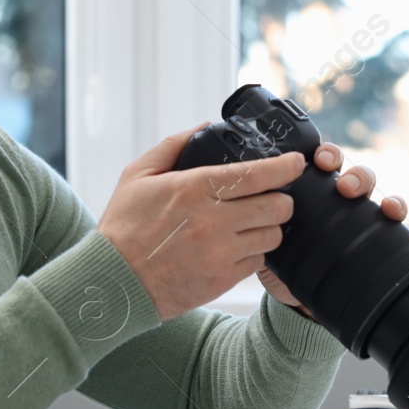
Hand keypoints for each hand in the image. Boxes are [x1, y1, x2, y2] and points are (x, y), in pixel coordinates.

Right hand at [97, 122, 304, 320]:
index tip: (296, 162)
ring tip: (254, 223)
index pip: (256, 174)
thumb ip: (174, 145)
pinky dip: (252, 253)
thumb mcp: (138, 176)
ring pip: (272, 236)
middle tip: (273, 197)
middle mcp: (211, 220)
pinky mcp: (221, 280)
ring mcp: (219, 253)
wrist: (112, 282)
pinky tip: (236, 247)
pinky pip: (257, 262)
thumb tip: (204, 126)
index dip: (285, 167)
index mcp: (193, 188)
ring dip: (269, 227)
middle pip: (276, 206)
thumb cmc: (123, 227)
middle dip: (281, 199)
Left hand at [257, 142, 408, 317]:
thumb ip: (259, 220)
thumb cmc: (279, 259)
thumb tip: (249, 206)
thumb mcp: (265, 236)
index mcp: (317, 193)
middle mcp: (345, 205)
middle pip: (361, 178)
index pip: (328, 163)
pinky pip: (407, 242)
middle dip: (357, 177)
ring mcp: (365, 226)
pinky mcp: (382, 251)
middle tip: (345, 189)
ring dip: (391, 201)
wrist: (292, 301)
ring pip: (385, 202)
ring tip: (388, 211)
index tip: (321, 161)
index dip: (329, 155)